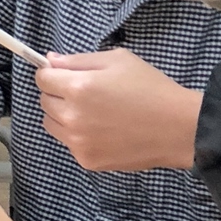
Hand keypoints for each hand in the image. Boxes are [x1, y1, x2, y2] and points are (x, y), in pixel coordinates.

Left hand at [34, 48, 202, 171]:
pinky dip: (78, 135)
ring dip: (63, 115)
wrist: (178, 128)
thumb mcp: (117, 60)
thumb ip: (78, 60)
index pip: (42, 78)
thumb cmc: (151, 88)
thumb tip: (49, 61)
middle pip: (44, 101)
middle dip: (58, 93)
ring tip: (94, 112)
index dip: (51, 73)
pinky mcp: (87, 160)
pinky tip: (103, 130)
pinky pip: (69, 143)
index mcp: (78, 88)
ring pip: (51, 124)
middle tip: (86, 93)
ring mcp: (78, 142)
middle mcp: (72, 117)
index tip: (64, 75)